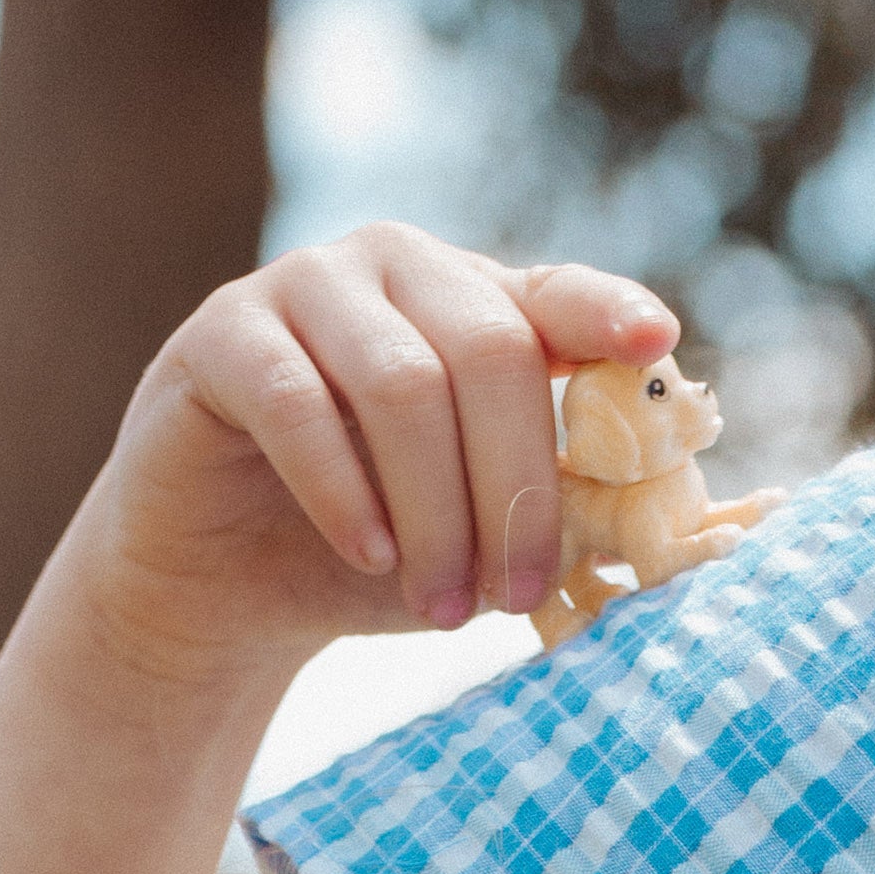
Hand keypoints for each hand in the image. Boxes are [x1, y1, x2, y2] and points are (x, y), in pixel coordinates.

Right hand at [68, 221, 680, 686]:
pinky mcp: (222, 336)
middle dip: (512, 490)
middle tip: (509, 599)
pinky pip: (297, 403)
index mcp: (471, 303)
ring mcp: (304, 286)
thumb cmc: (367, 557)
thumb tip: (656, 528)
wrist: (218, 594)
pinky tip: (366, 556)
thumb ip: (555, 513)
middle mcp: (394, 267)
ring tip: (439, 605)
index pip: (551, 295)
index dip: (604, 314)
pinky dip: (343, 491)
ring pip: (401, 382)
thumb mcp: (476, 539)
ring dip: (434, 511)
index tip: (654, 343)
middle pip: (489, 352)